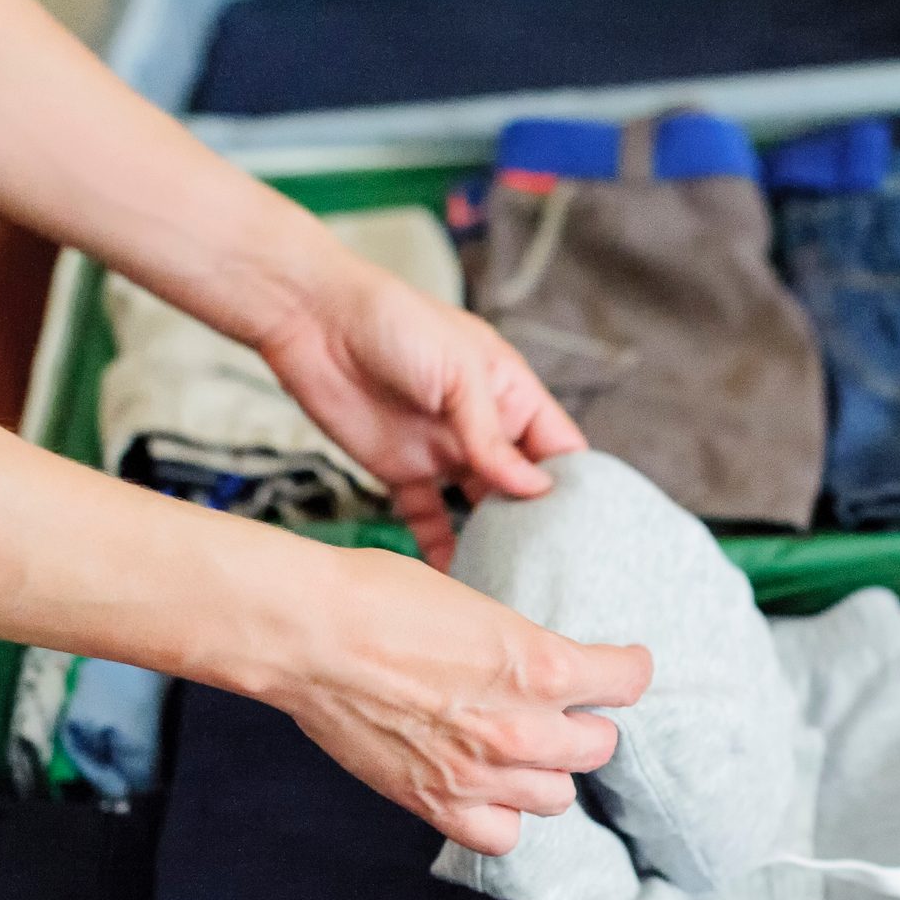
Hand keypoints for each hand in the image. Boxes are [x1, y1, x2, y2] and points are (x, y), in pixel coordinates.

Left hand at [258, 260, 581, 568]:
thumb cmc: (395, 322)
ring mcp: (443, 453)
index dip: (576, 486)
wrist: (313, 319)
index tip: (586, 530)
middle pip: (523, 487)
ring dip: (494, 541)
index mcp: (511, 395)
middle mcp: (484, 430)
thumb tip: (536, 489)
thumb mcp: (460, 374)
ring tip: (511, 581)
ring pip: (480, 510)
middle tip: (552, 569)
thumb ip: (493, 437)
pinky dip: (440, 548)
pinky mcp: (401, 472)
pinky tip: (455, 576)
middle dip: (538, 525)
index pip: (559, 448)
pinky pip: (428, 520)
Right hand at [267, 545, 652, 854]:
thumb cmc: (381, 599)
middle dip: (584, 723)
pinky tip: (490, 788)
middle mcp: (522, 727)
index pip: (628, 682)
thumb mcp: (479, 608)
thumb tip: (544, 668)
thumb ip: (525, 650)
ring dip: (547, 770)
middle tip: (561, 709)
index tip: (619, 667)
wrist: (308, 635)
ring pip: (559, 796)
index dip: (626, 670)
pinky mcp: (436, 803)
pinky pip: (502, 836)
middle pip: (598, 746)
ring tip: (522, 748)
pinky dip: (503, 815)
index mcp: (542, 665)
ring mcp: (480, 774)